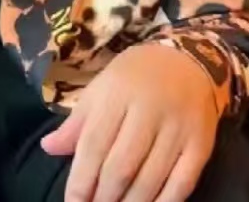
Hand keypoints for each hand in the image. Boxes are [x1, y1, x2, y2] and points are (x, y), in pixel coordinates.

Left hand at [40, 44, 218, 201]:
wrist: (188, 60)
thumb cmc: (135, 77)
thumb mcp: (100, 89)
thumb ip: (76, 122)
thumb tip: (48, 148)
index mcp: (117, 94)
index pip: (93, 146)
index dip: (81, 181)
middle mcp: (148, 111)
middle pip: (121, 167)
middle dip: (103, 198)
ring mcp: (178, 128)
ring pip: (150, 179)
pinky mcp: (201, 144)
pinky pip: (182, 183)